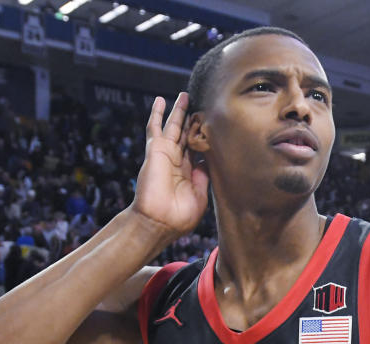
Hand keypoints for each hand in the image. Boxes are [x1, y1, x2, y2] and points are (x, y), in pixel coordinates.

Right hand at [130, 92, 208, 235]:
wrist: (157, 222)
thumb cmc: (179, 217)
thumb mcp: (200, 197)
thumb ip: (205, 178)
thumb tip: (210, 161)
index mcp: (188, 173)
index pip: (198, 150)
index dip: (205, 138)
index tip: (215, 126)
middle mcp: (177, 162)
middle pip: (187, 135)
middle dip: (193, 120)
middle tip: (200, 105)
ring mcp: (165, 154)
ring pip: (174, 127)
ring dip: (179, 111)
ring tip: (185, 96)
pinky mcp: (155, 150)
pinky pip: (155, 128)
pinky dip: (156, 114)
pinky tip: (160, 101)